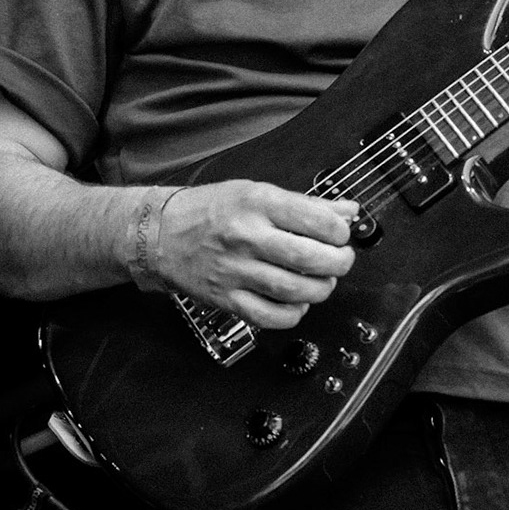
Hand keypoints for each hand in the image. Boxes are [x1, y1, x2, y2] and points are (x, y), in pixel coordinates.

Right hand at [154, 180, 357, 328]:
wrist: (160, 234)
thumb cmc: (211, 210)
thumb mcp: (257, 192)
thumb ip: (306, 204)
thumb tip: (348, 212)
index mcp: (257, 203)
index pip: (315, 219)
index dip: (340, 231)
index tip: (342, 235)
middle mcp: (246, 236)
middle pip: (308, 257)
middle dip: (338, 262)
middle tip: (341, 261)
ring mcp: (234, 270)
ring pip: (293, 289)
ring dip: (320, 289)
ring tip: (323, 281)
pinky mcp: (225, 299)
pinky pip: (269, 316)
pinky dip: (293, 314)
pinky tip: (297, 303)